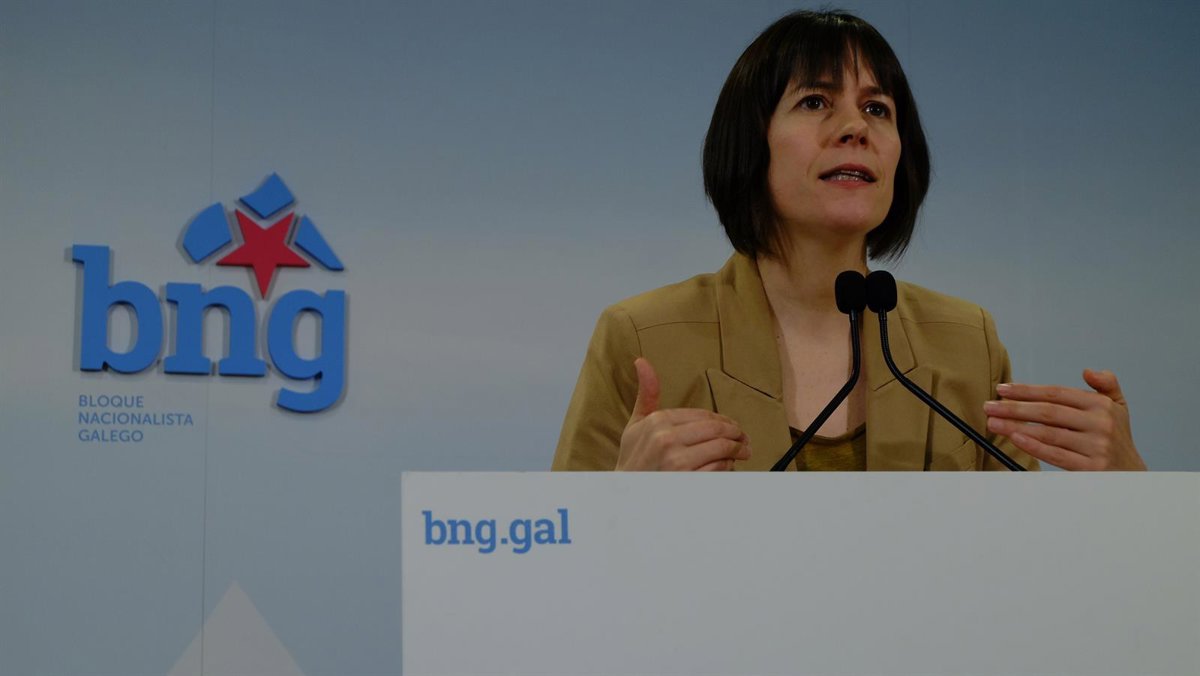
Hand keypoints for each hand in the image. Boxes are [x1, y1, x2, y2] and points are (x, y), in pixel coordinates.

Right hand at [616, 358, 750, 470]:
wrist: (624, 492)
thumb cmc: (633, 458)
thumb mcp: (636, 424)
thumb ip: (646, 394)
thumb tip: (642, 361)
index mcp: (658, 421)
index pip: (704, 416)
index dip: (723, 421)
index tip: (733, 427)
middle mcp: (667, 439)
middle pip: (717, 430)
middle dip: (736, 434)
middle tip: (745, 439)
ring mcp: (677, 462)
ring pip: (721, 449)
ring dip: (737, 451)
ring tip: (744, 452)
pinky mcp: (687, 481)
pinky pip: (718, 469)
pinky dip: (727, 467)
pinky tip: (728, 466)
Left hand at [983, 369, 1145, 470]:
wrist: (1132, 476)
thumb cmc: (1116, 439)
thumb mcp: (1119, 407)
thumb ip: (1107, 385)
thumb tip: (1088, 371)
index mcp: (1101, 405)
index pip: (1056, 393)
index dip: (1027, 390)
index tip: (1002, 389)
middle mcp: (1100, 423)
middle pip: (1048, 412)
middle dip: (1014, 408)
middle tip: (990, 406)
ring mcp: (1095, 446)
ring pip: (1048, 433)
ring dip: (1016, 427)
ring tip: (993, 423)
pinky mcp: (1090, 468)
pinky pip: (1056, 455)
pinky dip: (1033, 446)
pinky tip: (1015, 439)